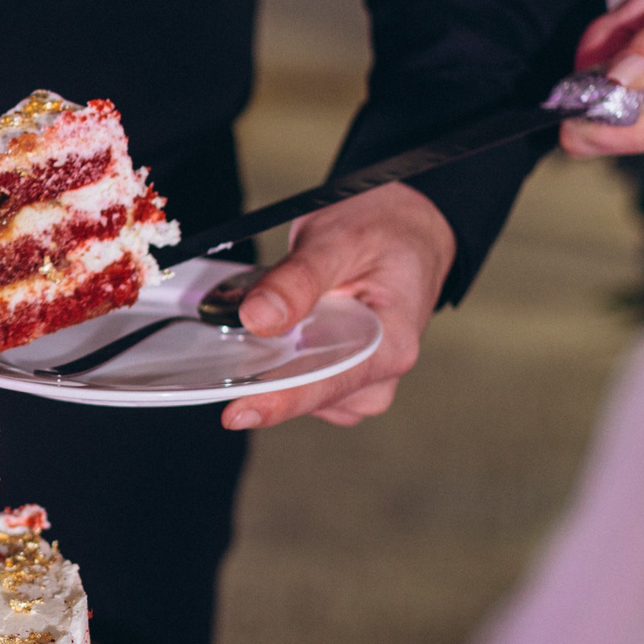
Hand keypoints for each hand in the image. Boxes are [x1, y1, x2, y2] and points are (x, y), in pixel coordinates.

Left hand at [217, 182, 452, 432]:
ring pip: (303, 394)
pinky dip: (285, 364)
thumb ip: (298, 280)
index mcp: (392, 344)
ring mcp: (365, 380)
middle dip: (269, 375)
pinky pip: (305, 385)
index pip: (327, 385)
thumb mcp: (337, 240)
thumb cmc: (383, 232)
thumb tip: (258, 318)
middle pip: (310, 395)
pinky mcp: (347, 378)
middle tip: (241, 336)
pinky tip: (283, 333)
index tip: (236, 414)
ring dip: (277, 366)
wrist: (407, 230)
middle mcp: (382, 372)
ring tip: (276, 319)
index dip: (278, 401)